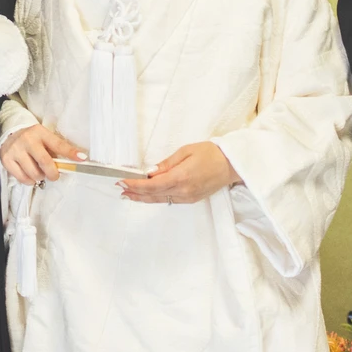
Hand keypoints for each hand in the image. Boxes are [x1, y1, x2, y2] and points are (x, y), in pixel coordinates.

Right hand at [0, 124, 85, 184]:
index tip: (82, 159)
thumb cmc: (31, 138)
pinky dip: (29, 180)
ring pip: (34, 173)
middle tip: (54, 175)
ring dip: (40, 177)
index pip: (58, 144)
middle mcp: (27, 140)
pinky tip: (30, 174)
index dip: (71, 152)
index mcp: (40, 132)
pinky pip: (22, 178)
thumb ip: (54, 149)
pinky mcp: (6, 160)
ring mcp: (16, 150)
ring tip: (39, 172)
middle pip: (45, 162)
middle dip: (53, 173)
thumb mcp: (43, 137)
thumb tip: (70, 164)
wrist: (9, 132)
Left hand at [121, 143, 240, 204]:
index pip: (151, 184)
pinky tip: (147, 195)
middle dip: (134, 192)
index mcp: (181, 177)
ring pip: (160, 200)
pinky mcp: (191, 199)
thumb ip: (166, 163)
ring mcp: (187, 197)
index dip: (135, 184)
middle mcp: (183, 191)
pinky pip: (169, 200)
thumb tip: (150, 171)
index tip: (122, 181)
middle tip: (120, 188)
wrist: (232, 165)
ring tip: (128, 194)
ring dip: (143, 197)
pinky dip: (156, 198)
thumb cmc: (211, 153)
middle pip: (153, 195)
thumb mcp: (186, 151)